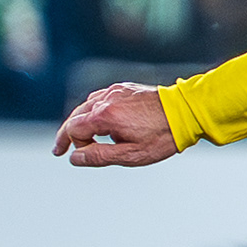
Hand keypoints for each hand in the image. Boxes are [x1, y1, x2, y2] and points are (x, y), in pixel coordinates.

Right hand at [54, 83, 177, 167]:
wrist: (186, 112)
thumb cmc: (161, 137)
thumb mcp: (130, 155)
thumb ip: (99, 156)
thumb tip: (74, 157)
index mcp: (105, 116)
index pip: (73, 129)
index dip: (70, 144)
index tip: (72, 156)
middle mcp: (107, 99)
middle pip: (76, 116)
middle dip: (67, 133)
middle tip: (60, 148)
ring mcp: (116, 91)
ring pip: (87, 105)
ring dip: (81, 121)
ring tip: (80, 137)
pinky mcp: (125, 88)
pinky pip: (101, 98)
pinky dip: (94, 110)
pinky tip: (98, 120)